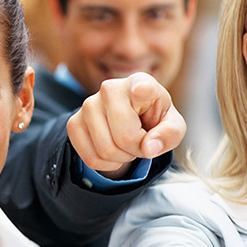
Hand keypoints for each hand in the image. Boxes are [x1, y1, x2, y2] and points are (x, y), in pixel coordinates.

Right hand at [66, 72, 185, 178]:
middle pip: (124, 137)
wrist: (128, 119)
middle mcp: (110, 88)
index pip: (141, 86)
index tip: (140, 90)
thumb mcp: (172, 126)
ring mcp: (87, 105)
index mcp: (141, 82)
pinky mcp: (73, 123)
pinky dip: (106, 164)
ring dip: (122, 158)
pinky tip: (113, 152)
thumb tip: (148, 148)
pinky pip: (90, 158)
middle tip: (141, 143)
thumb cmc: (153, 119)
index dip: (141, 90)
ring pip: (105, 150)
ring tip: (127, 146)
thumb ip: (169, 134)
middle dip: (137, 150)